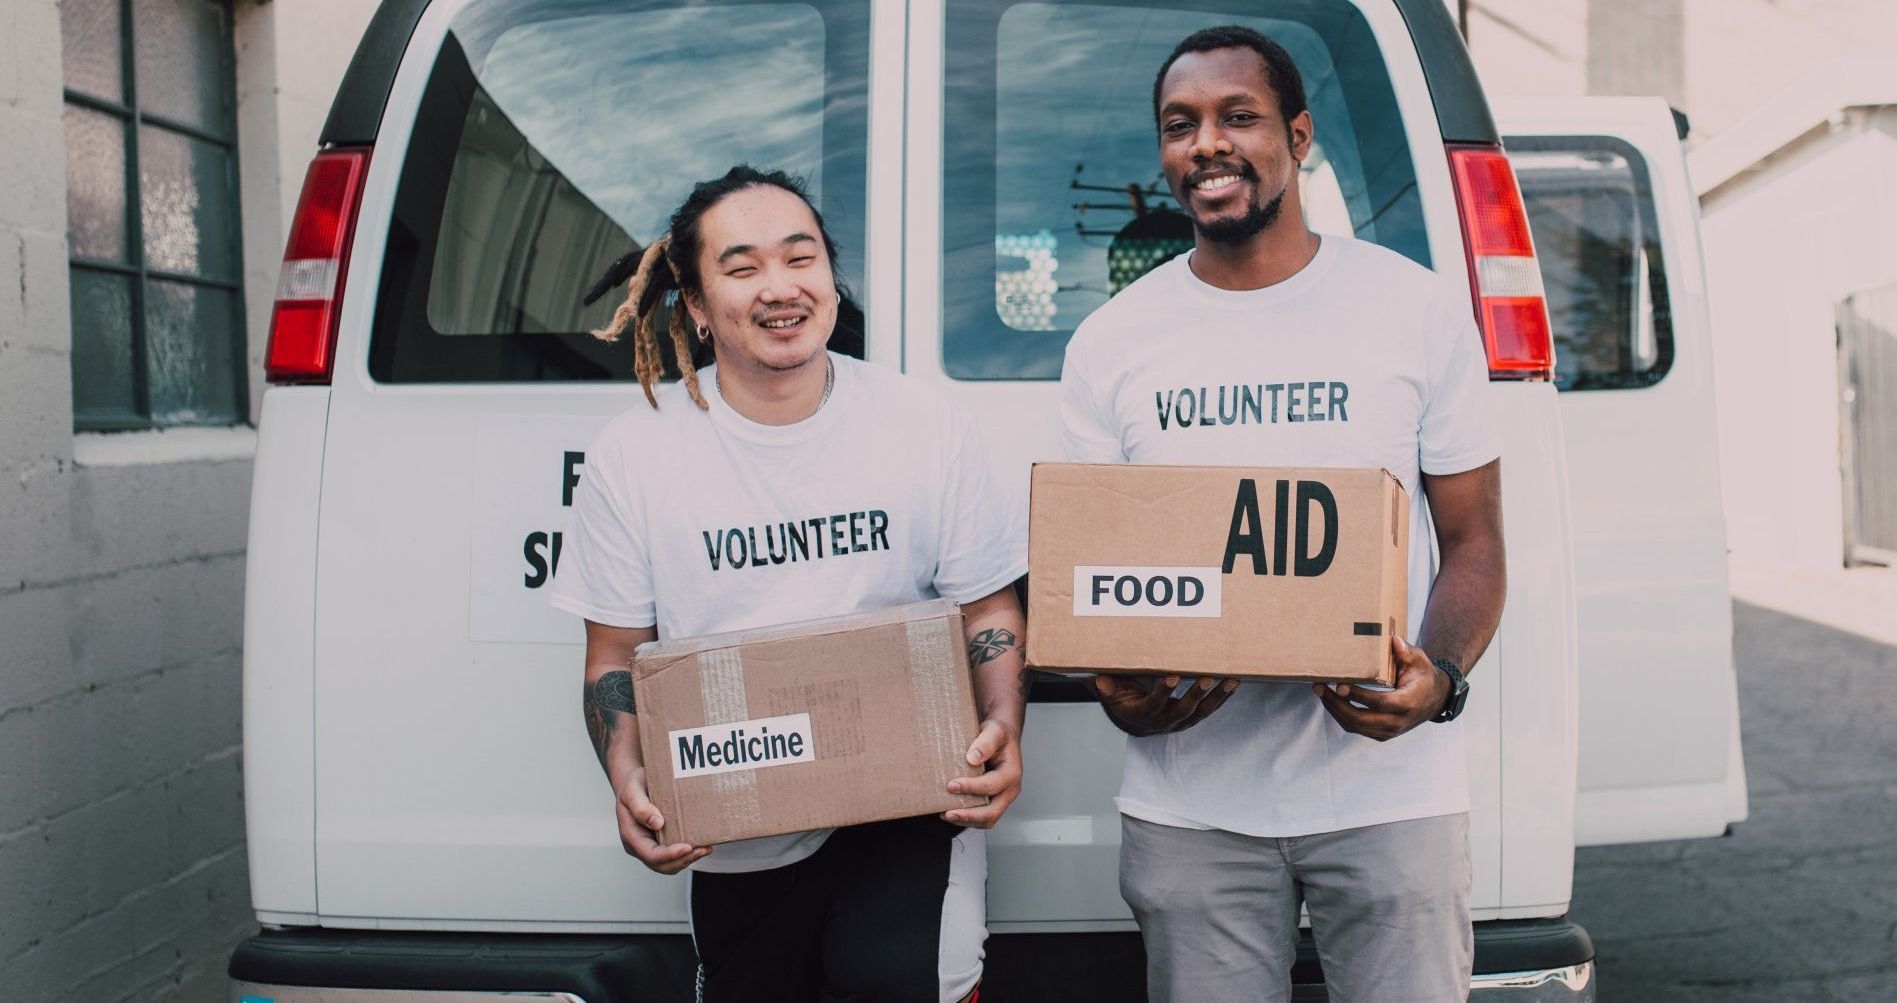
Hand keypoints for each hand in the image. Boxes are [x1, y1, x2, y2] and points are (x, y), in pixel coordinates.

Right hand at [613, 766, 711, 873]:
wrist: (635, 782)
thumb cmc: (633, 785)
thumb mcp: (632, 791)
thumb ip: (640, 807)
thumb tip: (657, 823)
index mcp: (631, 836)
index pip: (651, 855)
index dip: (670, 855)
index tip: (688, 847)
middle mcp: (640, 846)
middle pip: (662, 865)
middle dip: (684, 860)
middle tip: (704, 849)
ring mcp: (651, 846)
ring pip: (670, 864)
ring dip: (689, 859)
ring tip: (706, 848)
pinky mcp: (661, 842)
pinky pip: (675, 856)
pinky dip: (688, 854)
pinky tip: (701, 844)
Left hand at [943, 718, 1021, 828]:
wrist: (1002, 739)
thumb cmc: (998, 734)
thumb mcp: (994, 731)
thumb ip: (986, 742)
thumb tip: (972, 758)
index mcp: (1012, 773)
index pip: (991, 786)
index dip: (971, 788)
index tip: (951, 785)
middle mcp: (1010, 789)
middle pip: (992, 812)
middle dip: (969, 815)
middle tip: (947, 813)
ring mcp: (1002, 798)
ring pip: (987, 820)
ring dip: (966, 820)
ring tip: (946, 815)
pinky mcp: (993, 802)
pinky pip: (982, 818)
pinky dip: (967, 819)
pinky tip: (951, 812)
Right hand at [1093, 674, 1239, 736]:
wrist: (1135, 722)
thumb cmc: (1124, 700)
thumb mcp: (1112, 694)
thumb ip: (1107, 688)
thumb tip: (1100, 681)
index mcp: (1142, 714)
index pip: (1153, 704)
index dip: (1162, 693)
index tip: (1172, 677)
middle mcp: (1163, 722)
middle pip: (1182, 710)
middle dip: (1196, 694)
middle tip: (1207, 677)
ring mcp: (1180, 721)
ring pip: (1201, 711)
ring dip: (1217, 696)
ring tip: (1231, 680)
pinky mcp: (1192, 718)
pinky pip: (1209, 709)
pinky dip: (1221, 697)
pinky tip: (1233, 684)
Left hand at [1313, 635, 1450, 741]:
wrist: (1434, 700)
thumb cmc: (1423, 676)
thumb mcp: (1419, 660)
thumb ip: (1405, 651)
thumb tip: (1393, 640)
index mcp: (1409, 702)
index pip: (1380, 703)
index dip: (1359, 695)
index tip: (1340, 684)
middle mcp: (1398, 721)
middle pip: (1361, 719)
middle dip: (1336, 703)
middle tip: (1319, 687)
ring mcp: (1389, 731)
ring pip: (1355, 726)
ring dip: (1334, 709)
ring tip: (1320, 692)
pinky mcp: (1381, 734)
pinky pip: (1356, 728)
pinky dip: (1341, 715)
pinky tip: (1331, 700)